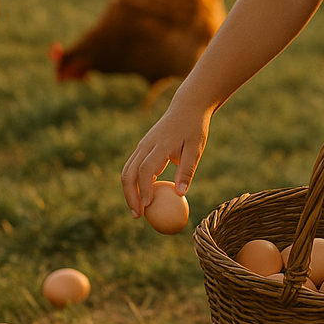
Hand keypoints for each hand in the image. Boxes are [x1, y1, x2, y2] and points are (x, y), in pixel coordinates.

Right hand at [120, 101, 210, 216]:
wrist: (186, 107)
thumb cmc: (194, 129)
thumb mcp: (196, 148)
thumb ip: (187, 170)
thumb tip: (180, 195)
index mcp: (161, 145)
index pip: (146, 169)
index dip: (145, 189)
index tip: (148, 206)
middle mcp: (146, 145)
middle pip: (129, 172)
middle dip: (130, 195)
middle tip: (138, 215)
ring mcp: (142, 145)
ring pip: (127, 170)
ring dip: (129, 191)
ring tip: (137, 211)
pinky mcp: (142, 147)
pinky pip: (132, 167)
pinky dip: (133, 183)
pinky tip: (141, 197)